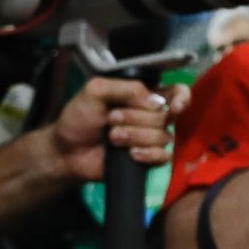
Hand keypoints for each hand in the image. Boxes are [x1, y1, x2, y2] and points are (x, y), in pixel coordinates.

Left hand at [50, 78, 190, 181]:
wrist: (67, 150)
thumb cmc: (79, 117)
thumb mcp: (96, 91)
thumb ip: (126, 88)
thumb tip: (156, 101)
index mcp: (144, 96)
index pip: (178, 93)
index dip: (182, 99)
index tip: (173, 107)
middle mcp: (152, 116)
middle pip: (165, 116)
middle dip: (135, 117)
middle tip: (110, 119)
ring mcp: (151, 139)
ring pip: (163, 136)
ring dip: (134, 135)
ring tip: (112, 138)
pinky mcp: (148, 160)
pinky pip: (163, 156)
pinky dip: (147, 154)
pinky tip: (130, 154)